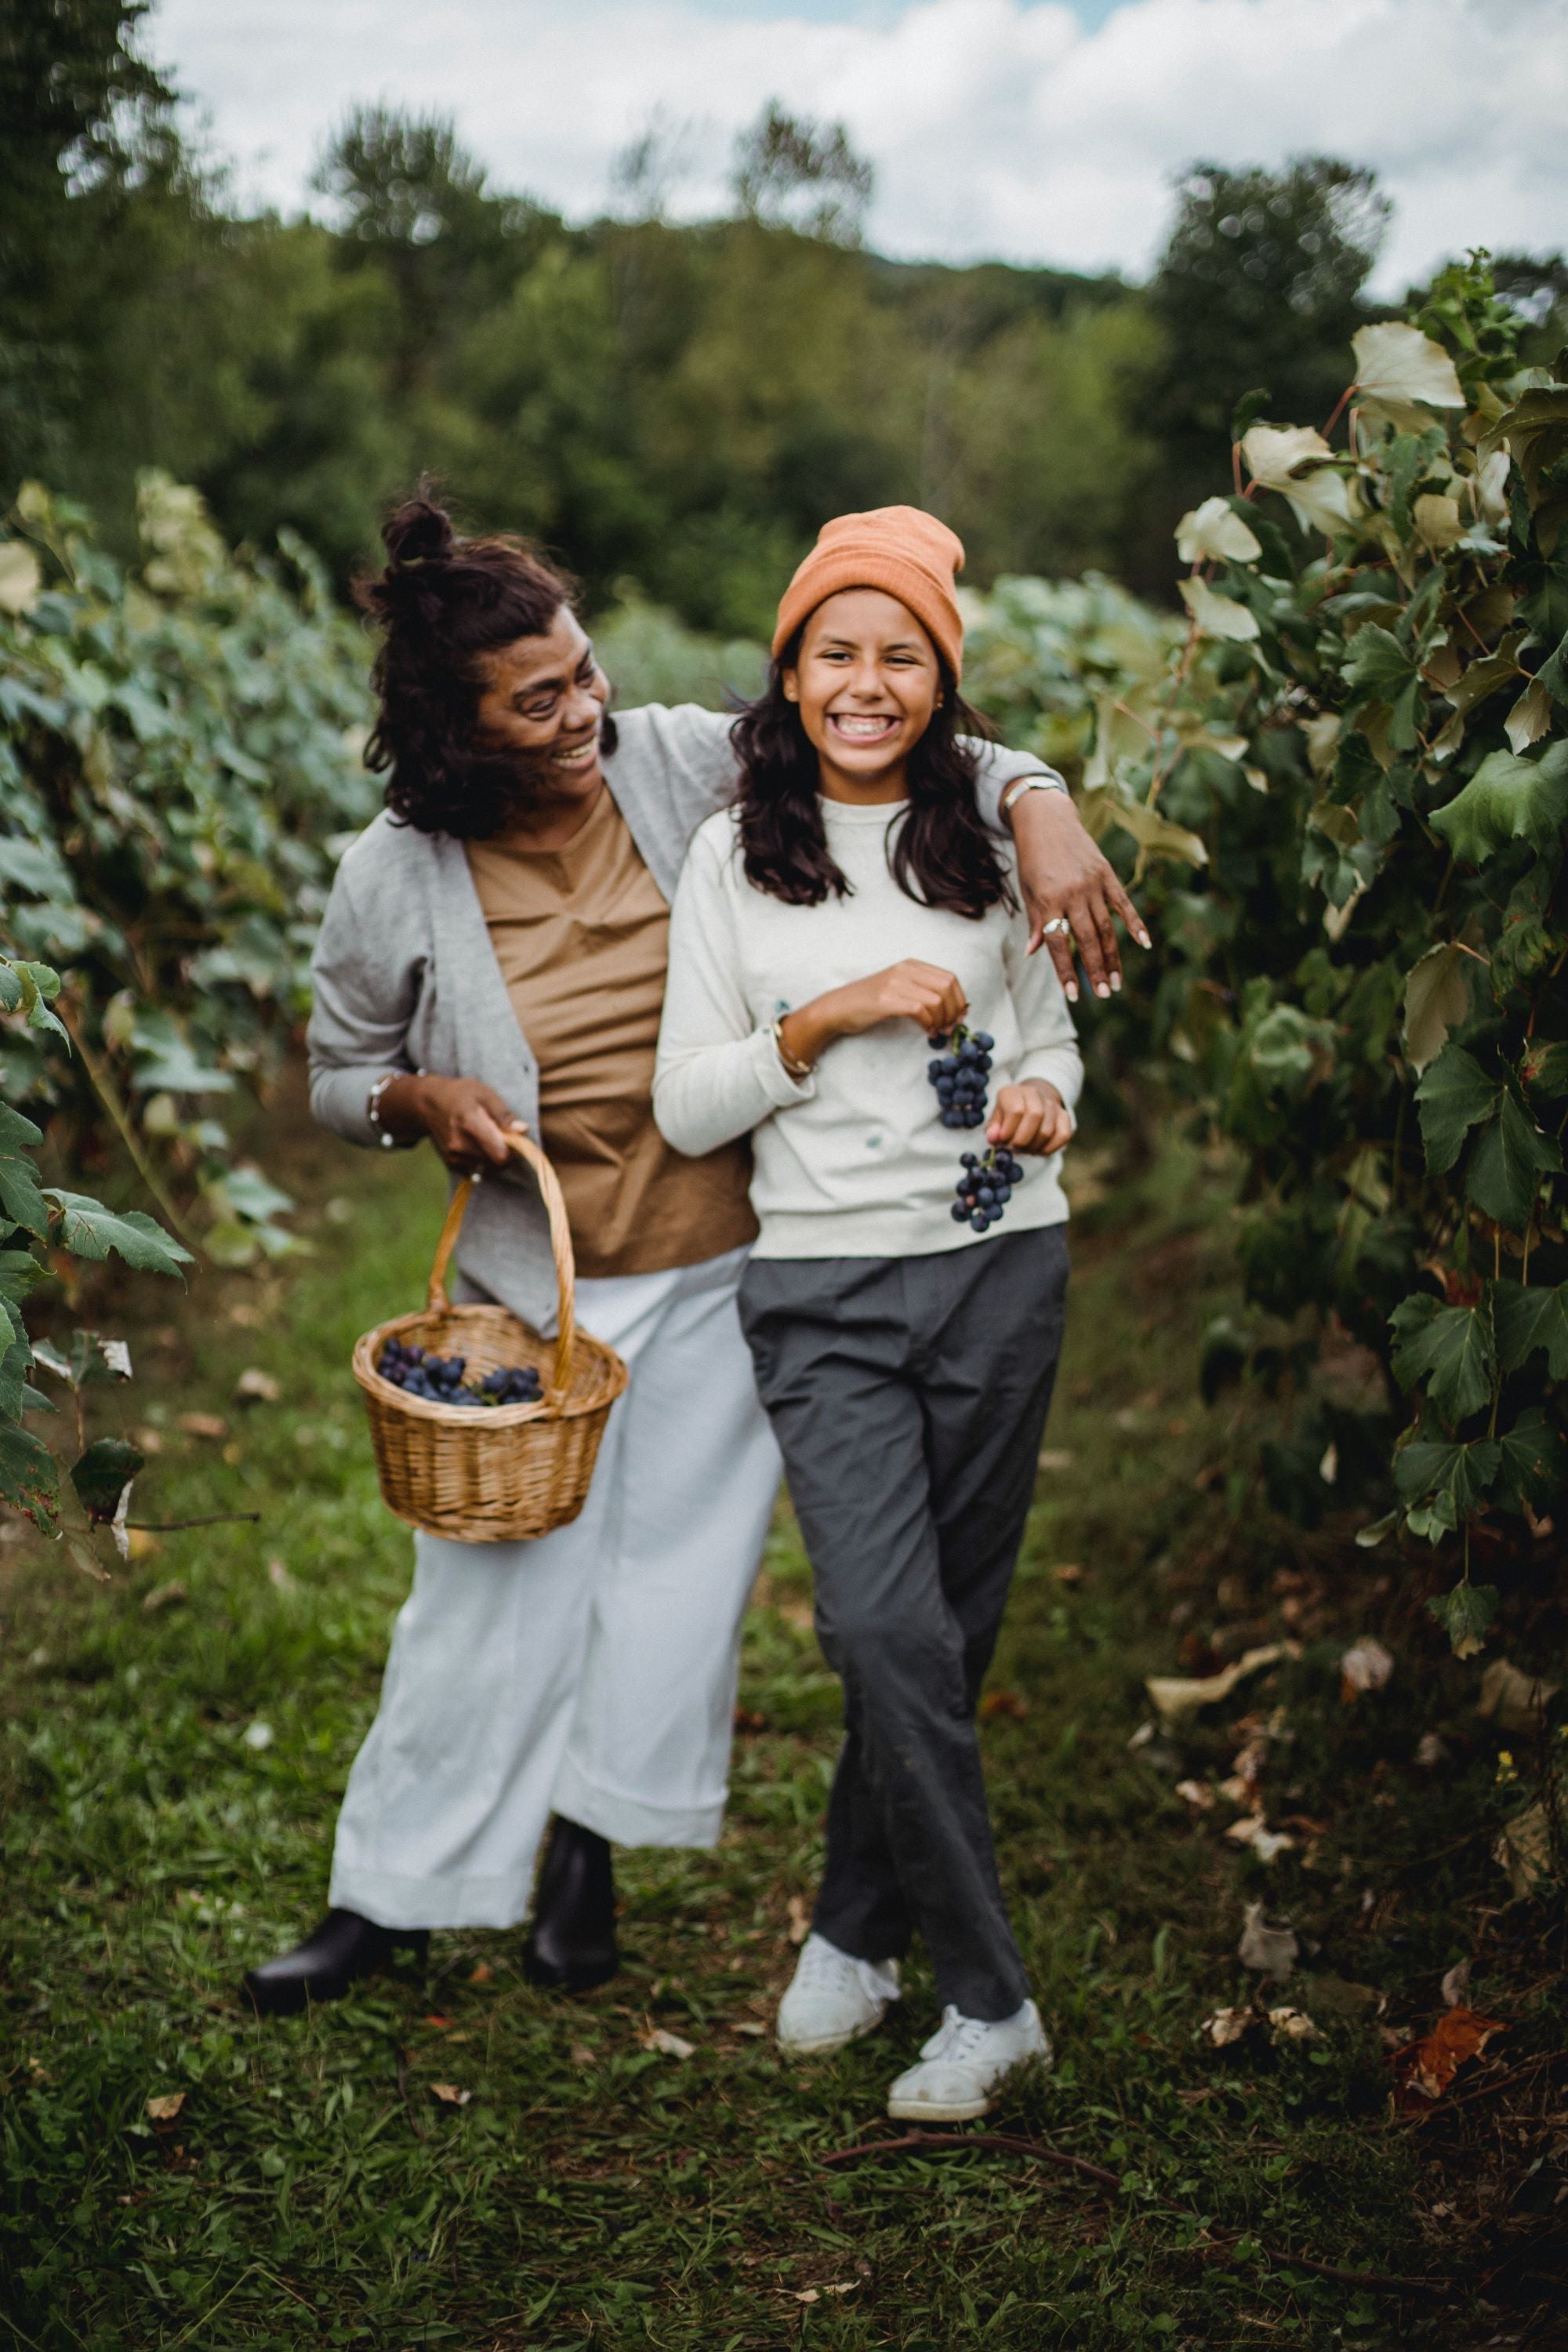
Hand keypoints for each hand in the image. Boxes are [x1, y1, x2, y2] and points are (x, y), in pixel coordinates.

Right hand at [378, 1073, 525, 1173]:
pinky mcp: (451, 1163)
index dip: (513, 1150)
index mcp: (470, 1123)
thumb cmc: (461, 1094)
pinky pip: (477, 1168)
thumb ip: (503, 1114)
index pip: (500, 1154)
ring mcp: (454, 1155)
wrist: (429, 1103)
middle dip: (505, 1151)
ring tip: (485, 1135)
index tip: (514, 1138)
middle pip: (497, 1162)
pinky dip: (482, 1158)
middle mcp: (460, 1144)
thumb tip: (523, 1130)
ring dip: (493, 1155)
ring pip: (488, 1166)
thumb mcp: (484, 1094)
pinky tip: (475, 1142)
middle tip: (500, 1134)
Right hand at [779, 960, 966, 1069]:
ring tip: (937, 1031)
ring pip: (936, 999)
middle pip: (947, 987)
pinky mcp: (886, 999)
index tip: (959, 1017)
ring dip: (942, 1020)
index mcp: (911, 965)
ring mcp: (895, 983)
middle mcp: (905, 970)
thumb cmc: (871, 1002)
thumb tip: (954, 1009)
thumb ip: (923, 992)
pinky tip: (927, 1032)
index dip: (960, 1000)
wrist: (839, 1007)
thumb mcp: (900, 988)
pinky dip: (928, 1024)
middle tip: (950, 1027)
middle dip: (954, 1011)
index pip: (949, 978)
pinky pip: (919, 1010)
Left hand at [988, 1080, 1072, 1156]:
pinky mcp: (1064, 1116)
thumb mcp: (996, 1118)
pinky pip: (1063, 1136)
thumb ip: (993, 1129)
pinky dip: (1050, 1148)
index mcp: (1013, 1092)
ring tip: (1025, 1150)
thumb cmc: (1008, 1115)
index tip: (1002, 1143)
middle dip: (1023, 1140)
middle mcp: (1034, 1094)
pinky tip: (1038, 1150)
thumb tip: (993, 1138)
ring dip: (1034, 1147)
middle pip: (1035, 1116)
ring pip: (1048, 1130)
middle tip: (1015, 1149)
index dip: (1008, 1132)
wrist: (1030, 1103)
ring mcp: (1052, 1104)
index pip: (1015, 1111)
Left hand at [1008, 788, 1150, 1003]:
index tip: (1074, 994)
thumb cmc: (1033, 859)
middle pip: (1087, 939)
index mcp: (1048, 899)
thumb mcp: (1028, 891)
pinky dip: (1135, 923)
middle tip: (1104, 993)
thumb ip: (1035, 921)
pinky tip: (1145, 943)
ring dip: (1113, 956)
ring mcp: (1093, 884)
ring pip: (1106, 927)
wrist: (1047, 820)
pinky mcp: (1107, 874)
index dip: (1066, 970)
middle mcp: (1072, 893)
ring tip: (1117, 981)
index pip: (1058, 943)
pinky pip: (1123, 904)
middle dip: (1095, 969)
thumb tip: (1033, 951)